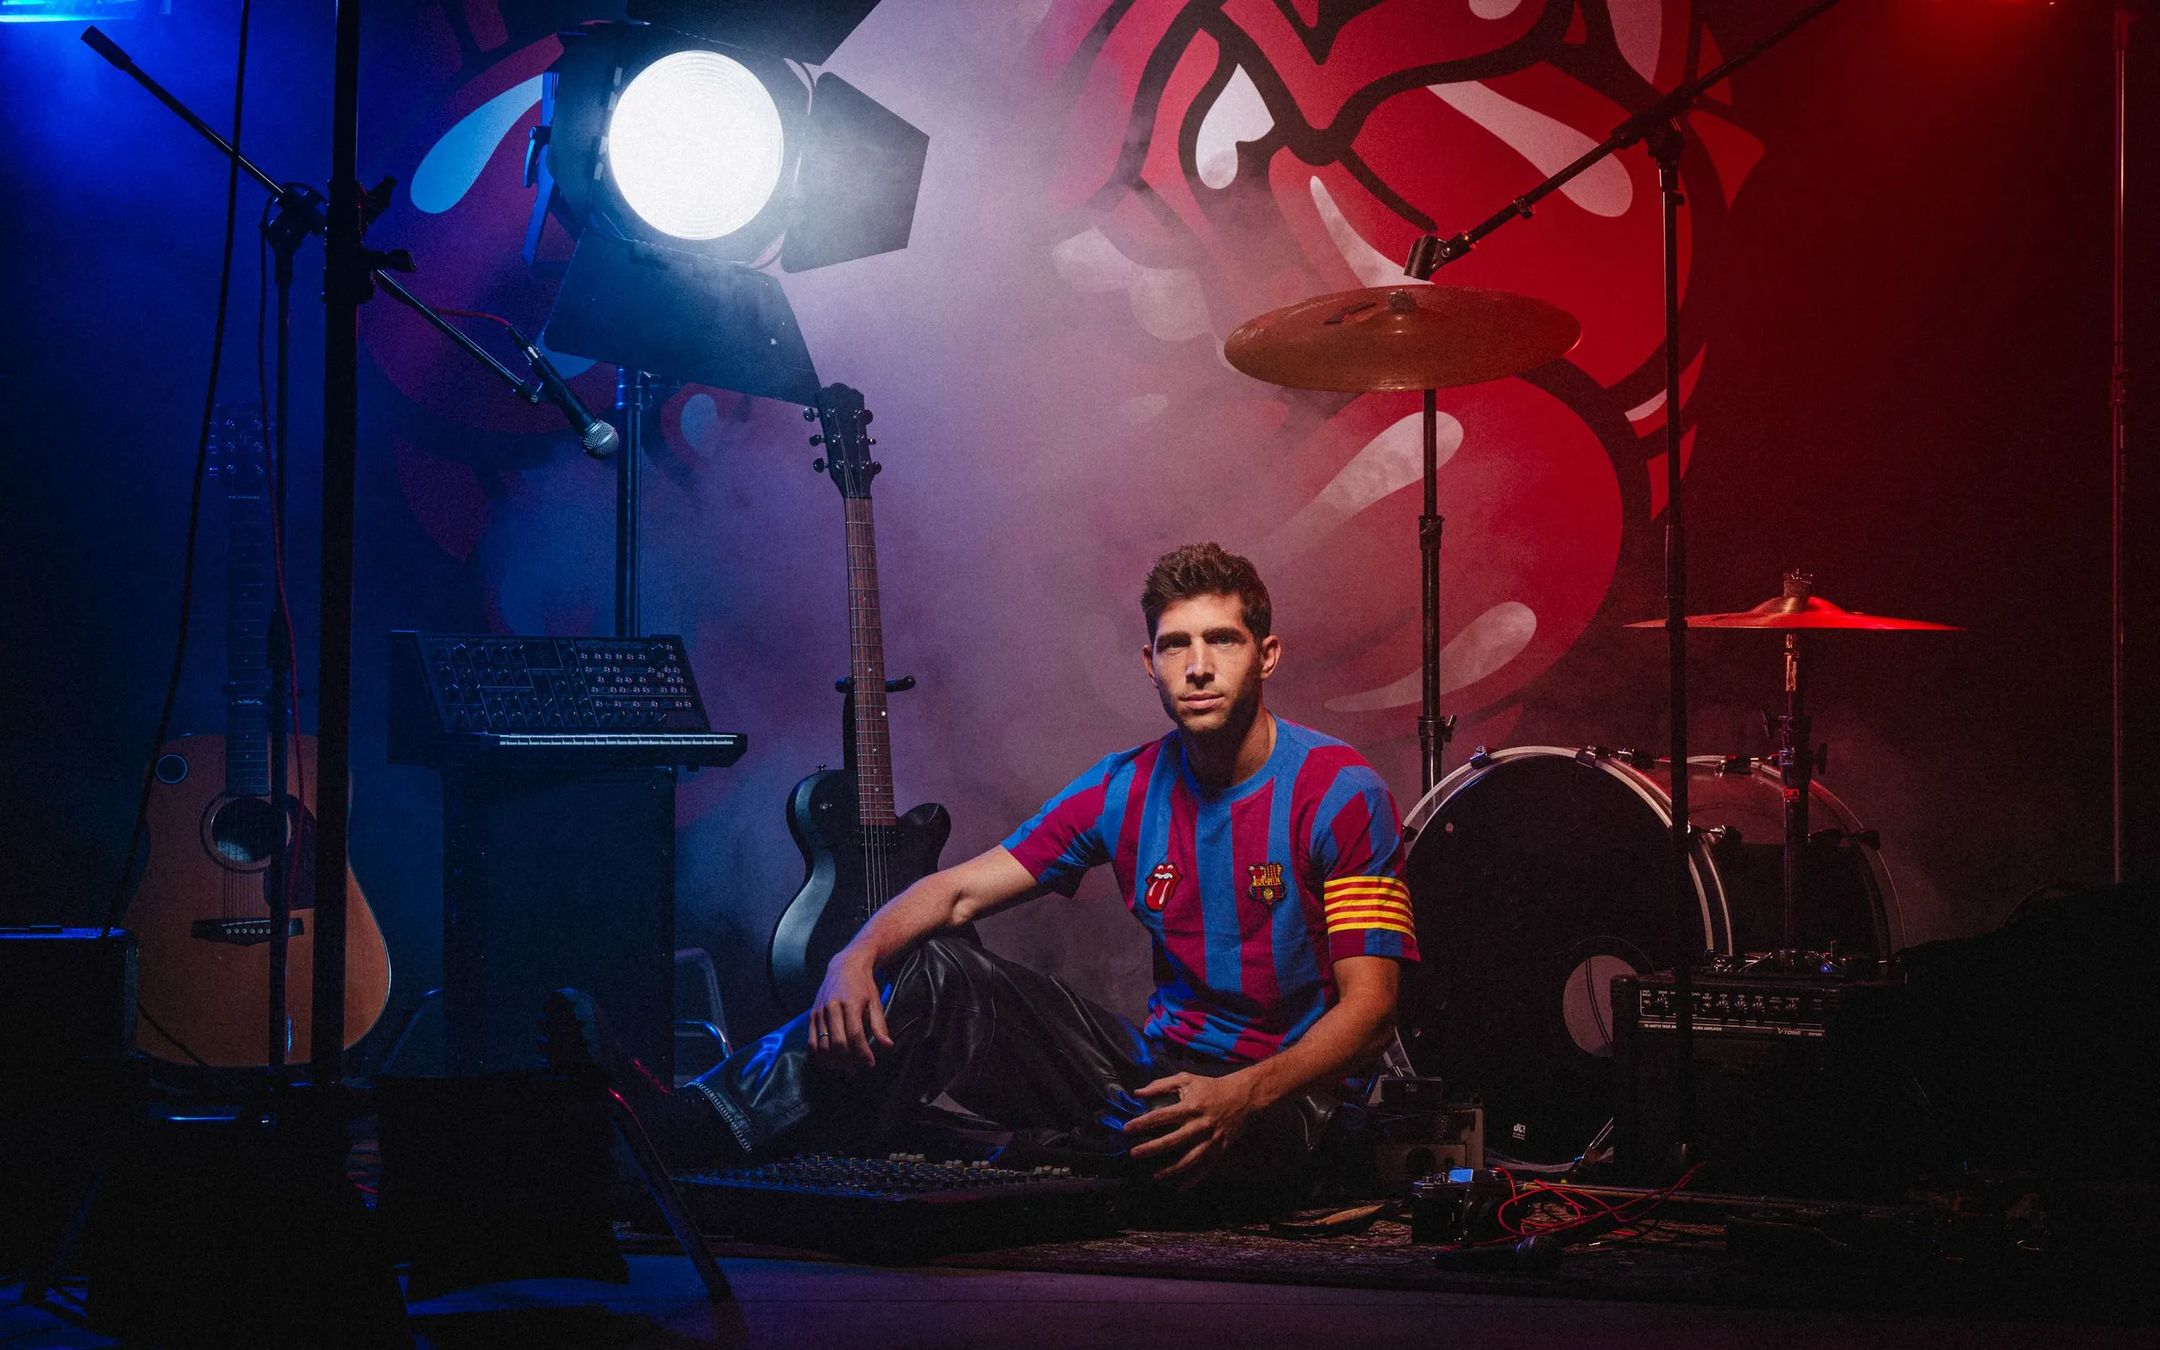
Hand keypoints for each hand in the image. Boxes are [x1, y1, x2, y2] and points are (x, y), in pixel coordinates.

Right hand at [809, 950, 891, 1069]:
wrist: (844, 966)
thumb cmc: (863, 985)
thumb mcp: (875, 1001)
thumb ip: (879, 1025)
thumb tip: (888, 1046)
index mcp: (851, 1003)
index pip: (855, 1034)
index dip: (863, 1053)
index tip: (870, 1064)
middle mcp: (832, 1007)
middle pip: (837, 1042)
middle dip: (849, 1060)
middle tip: (858, 1069)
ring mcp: (819, 1012)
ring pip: (823, 1045)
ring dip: (834, 1061)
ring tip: (846, 1068)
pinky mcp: (811, 1015)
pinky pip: (811, 1041)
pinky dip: (820, 1055)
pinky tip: (831, 1061)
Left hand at [1121, 1070, 1258, 1187]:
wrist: (1243, 1097)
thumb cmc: (1210, 1087)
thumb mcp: (1186, 1080)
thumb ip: (1161, 1085)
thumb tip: (1138, 1092)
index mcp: (1190, 1107)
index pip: (1160, 1117)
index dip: (1142, 1124)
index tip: (1126, 1129)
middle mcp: (1199, 1125)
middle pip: (1172, 1141)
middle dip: (1151, 1149)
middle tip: (1134, 1154)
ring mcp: (1210, 1140)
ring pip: (1189, 1160)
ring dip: (1171, 1170)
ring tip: (1155, 1176)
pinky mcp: (1219, 1149)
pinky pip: (1205, 1168)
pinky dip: (1193, 1180)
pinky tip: (1179, 1187)